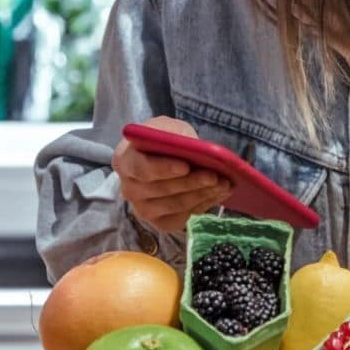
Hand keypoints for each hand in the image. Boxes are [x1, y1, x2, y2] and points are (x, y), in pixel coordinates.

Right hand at [113, 116, 231, 233]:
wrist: (165, 158)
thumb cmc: (165, 140)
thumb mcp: (169, 128)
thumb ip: (177, 136)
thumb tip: (196, 149)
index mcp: (124, 160)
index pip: (140, 168)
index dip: (163, 168)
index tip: (186, 166)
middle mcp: (129, 188)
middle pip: (159, 189)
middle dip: (191, 183)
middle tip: (215, 176)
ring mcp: (142, 208)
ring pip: (173, 206)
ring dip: (201, 195)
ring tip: (224, 184)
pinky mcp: (159, 221)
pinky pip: (181, 218)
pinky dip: (203, 206)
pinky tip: (219, 194)